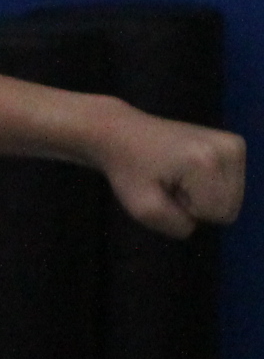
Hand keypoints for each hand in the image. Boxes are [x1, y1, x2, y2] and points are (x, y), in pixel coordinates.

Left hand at [93, 104, 243, 236]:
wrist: (123, 133)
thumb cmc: (128, 169)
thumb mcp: (142, 208)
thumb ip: (174, 225)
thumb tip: (197, 225)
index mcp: (207, 162)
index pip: (218, 214)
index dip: (190, 212)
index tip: (167, 192)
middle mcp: (230, 149)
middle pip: (230, 207)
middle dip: (200, 206)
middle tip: (172, 186)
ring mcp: (235, 144)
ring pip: (232, 198)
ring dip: (205, 197)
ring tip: (178, 179)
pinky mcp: (235, 144)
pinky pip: (232, 185)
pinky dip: (210, 186)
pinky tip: (188, 172)